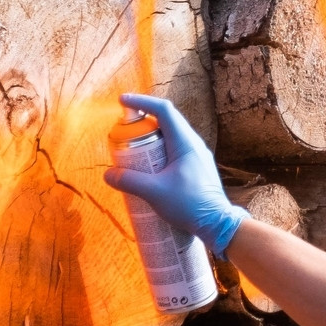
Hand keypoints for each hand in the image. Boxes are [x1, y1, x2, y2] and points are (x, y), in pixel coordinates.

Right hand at [104, 93, 248, 257]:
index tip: (122, 101)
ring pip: (171, 137)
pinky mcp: (197, 168)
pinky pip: (175, 151)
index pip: (163, 110)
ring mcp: (197, 156)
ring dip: (151, 138)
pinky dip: (160, 152)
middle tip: (124, 130)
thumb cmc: (190, 205)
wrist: (218, 224)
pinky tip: (149, 166)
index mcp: (185, 142)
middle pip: (166, 121)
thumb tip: (108, 174)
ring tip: (133, 149)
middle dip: (143, 121)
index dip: (142, 102)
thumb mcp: (155, 193)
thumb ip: (130, 182)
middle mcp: (194, 144)